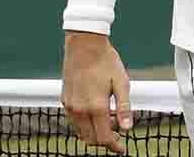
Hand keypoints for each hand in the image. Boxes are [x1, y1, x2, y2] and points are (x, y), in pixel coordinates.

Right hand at [62, 32, 133, 154]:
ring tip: (110, 123)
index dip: (114, 146)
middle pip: (91, 139)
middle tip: (118, 136)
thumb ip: (124, 107)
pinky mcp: (65, 101)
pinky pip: (74, 121)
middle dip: (105, 142)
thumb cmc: (106, 62)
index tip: (122, 150)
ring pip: (81, 132)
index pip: (104, 138)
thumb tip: (128, 128)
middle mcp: (80, 110)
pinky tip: (97, 114)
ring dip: (94, 134)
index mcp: (96, 107)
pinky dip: (85, 125)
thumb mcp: (122, 83)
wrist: (84, 46)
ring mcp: (70, 106)